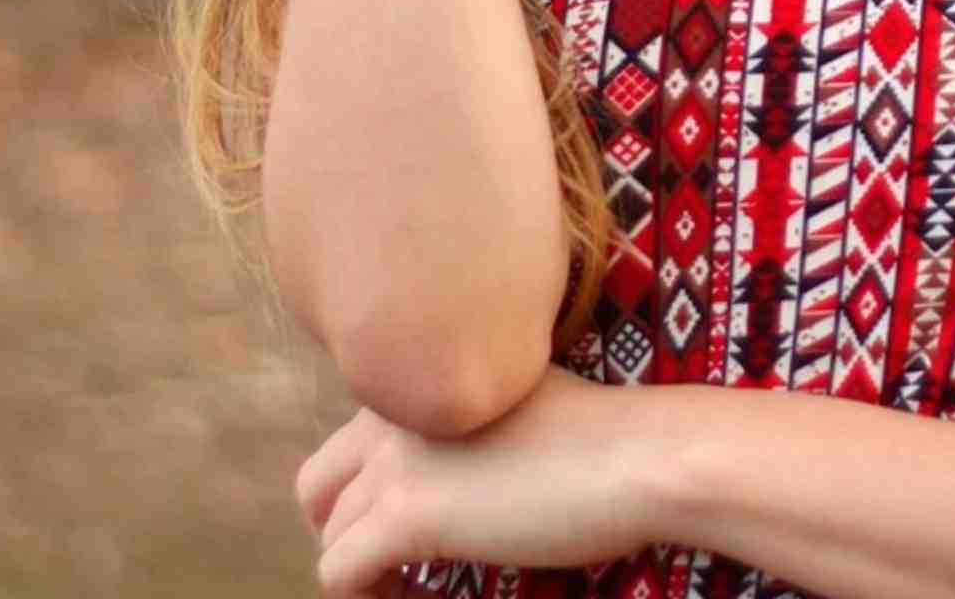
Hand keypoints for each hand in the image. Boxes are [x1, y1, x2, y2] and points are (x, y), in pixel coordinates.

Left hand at [295, 365, 665, 596]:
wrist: (637, 456)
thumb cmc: (600, 437)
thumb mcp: (513, 407)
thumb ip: (463, 426)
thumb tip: (450, 476)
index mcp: (424, 379)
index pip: (351, 443)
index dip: (370, 493)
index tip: (419, 526)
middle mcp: (395, 411)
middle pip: (317, 486)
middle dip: (341, 531)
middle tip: (394, 564)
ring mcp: (396, 461)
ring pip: (329, 536)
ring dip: (366, 572)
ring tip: (419, 588)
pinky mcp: (408, 515)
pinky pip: (340, 574)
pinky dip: (372, 598)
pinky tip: (425, 597)